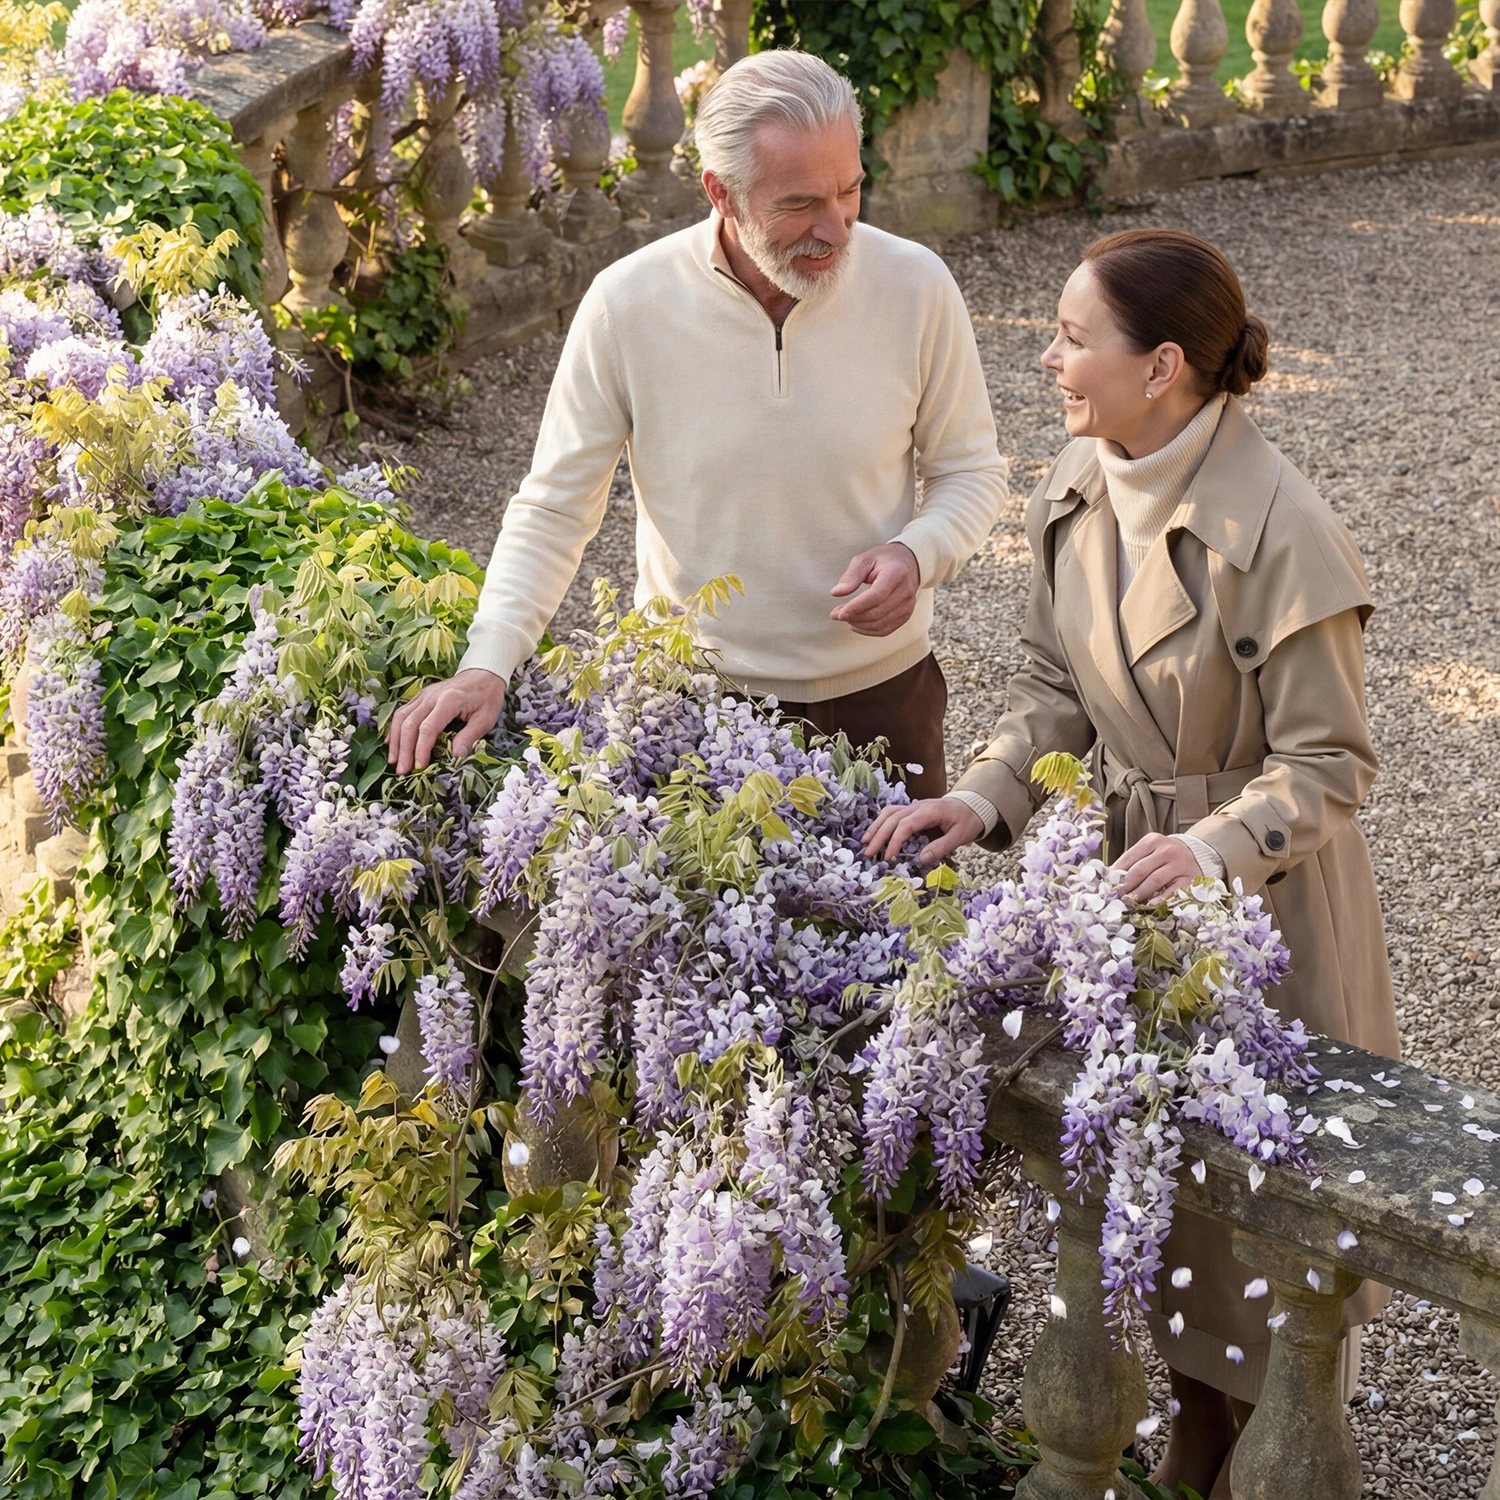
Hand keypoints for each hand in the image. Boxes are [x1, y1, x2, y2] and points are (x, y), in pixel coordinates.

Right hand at [386, 667, 507, 773]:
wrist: (484, 673)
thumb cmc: (487, 697)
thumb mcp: (485, 719)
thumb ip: (470, 737)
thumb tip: (456, 757)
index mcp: (449, 701)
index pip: (428, 728)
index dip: (421, 749)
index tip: (419, 767)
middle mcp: (431, 696)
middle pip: (409, 724)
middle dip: (404, 749)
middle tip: (402, 771)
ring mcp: (423, 695)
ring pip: (401, 717)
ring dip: (395, 741)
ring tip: (393, 761)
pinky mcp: (420, 696)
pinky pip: (402, 712)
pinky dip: (395, 728)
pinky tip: (392, 743)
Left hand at [830, 542, 919, 636]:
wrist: (909, 563)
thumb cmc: (884, 560)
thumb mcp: (865, 560)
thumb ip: (851, 576)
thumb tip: (836, 593)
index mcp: (896, 574)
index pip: (876, 596)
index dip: (856, 607)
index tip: (838, 613)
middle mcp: (905, 591)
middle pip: (876, 613)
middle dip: (853, 617)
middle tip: (835, 614)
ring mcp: (908, 605)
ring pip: (879, 624)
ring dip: (858, 625)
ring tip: (845, 617)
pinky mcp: (906, 615)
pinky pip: (885, 630)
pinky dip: (867, 631)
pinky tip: (855, 625)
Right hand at [862, 796, 983, 865]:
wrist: (973, 805)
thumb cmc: (967, 821)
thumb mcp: (960, 836)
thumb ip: (941, 847)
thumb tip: (921, 859)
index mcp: (930, 811)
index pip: (905, 825)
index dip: (894, 841)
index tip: (888, 858)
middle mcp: (918, 806)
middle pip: (892, 818)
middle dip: (878, 836)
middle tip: (868, 854)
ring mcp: (914, 806)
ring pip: (889, 813)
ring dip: (875, 827)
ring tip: (865, 842)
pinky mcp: (912, 809)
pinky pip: (892, 813)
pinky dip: (881, 822)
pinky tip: (875, 834)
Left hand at [1114, 832, 1200, 901]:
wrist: (1197, 853)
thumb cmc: (1166, 855)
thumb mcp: (1150, 850)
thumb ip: (1133, 861)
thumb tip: (1111, 877)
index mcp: (1152, 841)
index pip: (1129, 857)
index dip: (1116, 873)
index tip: (1107, 884)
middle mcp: (1167, 850)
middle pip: (1140, 870)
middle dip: (1125, 885)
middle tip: (1115, 896)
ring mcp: (1179, 865)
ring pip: (1154, 880)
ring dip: (1138, 893)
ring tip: (1128, 902)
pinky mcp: (1189, 879)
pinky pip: (1173, 891)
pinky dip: (1160, 899)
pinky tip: (1150, 905)